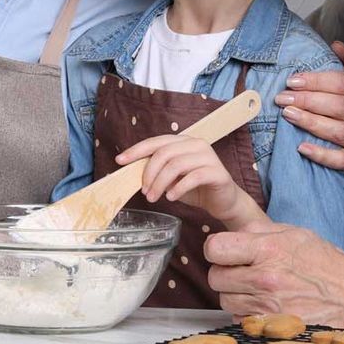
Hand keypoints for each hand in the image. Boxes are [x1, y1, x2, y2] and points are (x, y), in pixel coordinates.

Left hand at [116, 134, 264, 229]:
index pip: (156, 142)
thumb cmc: (196, 188)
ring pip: (176, 165)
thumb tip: (132, 172)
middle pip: (164, 153)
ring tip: (154, 197)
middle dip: (149, 173)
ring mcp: (208, 157)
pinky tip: (171, 197)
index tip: (119, 161)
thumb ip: (157, 171)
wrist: (224, 202)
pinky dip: (178, 188)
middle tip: (144, 192)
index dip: (136, 150)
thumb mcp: (172, 178)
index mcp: (183, 141)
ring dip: (160, 183)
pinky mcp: (217, 172)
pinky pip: (193, 177)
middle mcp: (196, 144)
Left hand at [206, 224, 343, 321]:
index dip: (216, 249)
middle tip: (242, 271)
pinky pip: (240, 319)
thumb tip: (233, 231)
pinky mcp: (271, 326)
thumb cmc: (328, 266)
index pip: (215, 248)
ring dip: (235, 294)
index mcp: (269, 249)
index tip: (224, 251)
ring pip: (225, 300)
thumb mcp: (295, 233)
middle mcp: (265, 279)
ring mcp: (267, 306)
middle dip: (225, 273)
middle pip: (215, 277)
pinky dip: (247, 313)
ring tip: (257, 288)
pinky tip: (264, 304)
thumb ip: (259, 230)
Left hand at [277, 43, 343, 173]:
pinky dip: (322, 155)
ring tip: (288, 115)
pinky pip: (342, 160)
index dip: (317, 81)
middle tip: (282, 98)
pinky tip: (302, 148)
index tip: (292, 81)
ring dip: (311, 123)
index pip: (343, 83)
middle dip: (307, 101)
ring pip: (339, 132)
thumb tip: (337, 44)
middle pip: (338, 106)